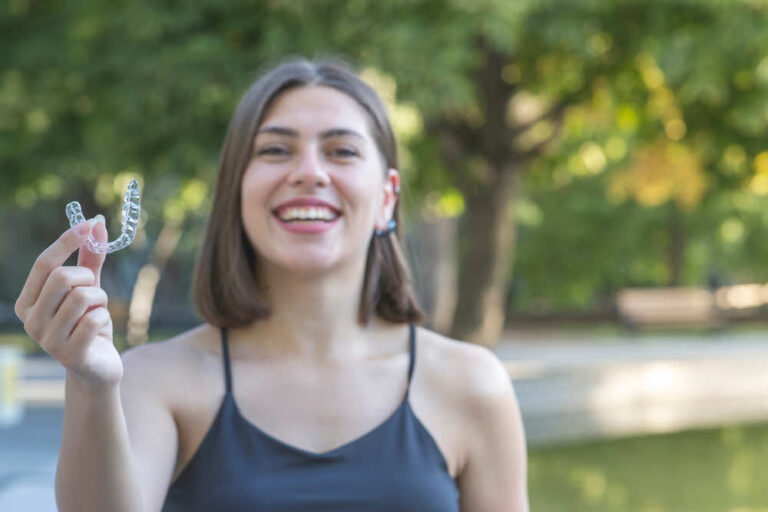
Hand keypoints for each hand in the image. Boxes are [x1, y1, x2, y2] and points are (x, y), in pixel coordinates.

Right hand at [14, 217, 122, 388]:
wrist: (98, 369)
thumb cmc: (89, 325)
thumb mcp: (89, 290)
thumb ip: (90, 260)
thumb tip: (97, 223)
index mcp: (27, 303)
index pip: (44, 264)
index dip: (67, 241)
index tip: (89, 224)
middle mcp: (30, 321)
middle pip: (62, 277)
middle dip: (88, 279)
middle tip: (95, 294)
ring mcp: (47, 340)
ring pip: (82, 297)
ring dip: (100, 300)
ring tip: (98, 313)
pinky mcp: (69, 354)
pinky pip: (95, 319)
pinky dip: (105, 318)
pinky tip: (100, 331)